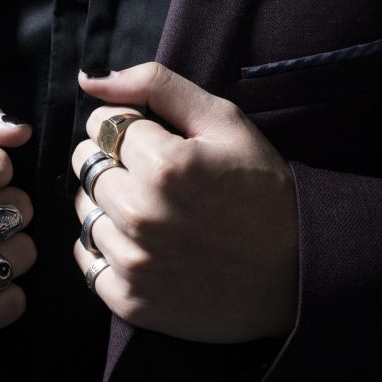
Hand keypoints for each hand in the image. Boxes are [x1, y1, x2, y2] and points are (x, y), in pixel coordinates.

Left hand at [72, 64, 298, 343]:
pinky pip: (87, 259)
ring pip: (85, 209)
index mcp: (163, 164)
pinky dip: (105, 245)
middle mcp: (142, 214)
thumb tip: (90, 80)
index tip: (152, 136)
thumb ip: (155, 84)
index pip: (102, 123)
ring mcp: (135, 263)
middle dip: (112, 158)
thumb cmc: (260, 185)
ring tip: (150, 205)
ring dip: (107, 201)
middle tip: (151, 170)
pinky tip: (142, 240)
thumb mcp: (222, 118)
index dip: (126, 123)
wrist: (296, 270)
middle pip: (87, 164)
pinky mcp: (132, 301)